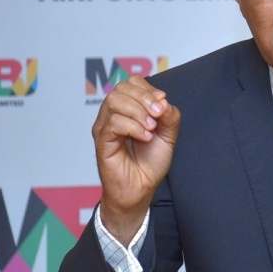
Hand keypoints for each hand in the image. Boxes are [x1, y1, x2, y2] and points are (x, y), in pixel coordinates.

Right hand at [91, 76, 180, 244]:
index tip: (162, 104)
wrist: (141, 188)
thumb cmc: (150, 162)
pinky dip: (133, 127)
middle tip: (159, 115)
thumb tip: (164, 101)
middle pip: (121, 88)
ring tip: (151, 128)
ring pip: (114, 101)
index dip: (148, 89)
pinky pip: (113, 123)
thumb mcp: (168, 135)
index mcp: (128, 109)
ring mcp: (105, 127)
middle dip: (144, 98)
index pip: (131, 83)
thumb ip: (169, 116)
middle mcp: (113, 114)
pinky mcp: (102, 141)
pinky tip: (145, 138)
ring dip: (139, 112)